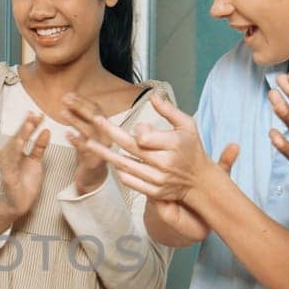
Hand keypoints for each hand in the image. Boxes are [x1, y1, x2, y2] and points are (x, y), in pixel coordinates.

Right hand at [0, 112, 50, 221]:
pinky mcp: (7, 175)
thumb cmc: (26, 180)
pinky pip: (11, 162)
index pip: (24, 134)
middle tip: (34, 114)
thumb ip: (39, 146)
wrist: (20, 203)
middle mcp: (8, 155)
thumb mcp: (36, 161)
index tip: (40, 114)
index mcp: (15, 150)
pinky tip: (20, 143)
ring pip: (13, 147)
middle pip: (18, 137)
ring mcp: (7, 164)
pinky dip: (15, 152)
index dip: (31, 124)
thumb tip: (46, 130)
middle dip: (26, 125)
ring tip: (29, 125)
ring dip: (21, 135)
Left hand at [61, 93, 109, 194]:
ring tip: (63, 113)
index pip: (96, 109)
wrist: (93, 177)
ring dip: (76, 120)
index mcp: (105, 127)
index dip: (83, 100)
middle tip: (66, 99)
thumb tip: (71, 99)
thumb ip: (81, 117)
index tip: (69, 94)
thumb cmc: (89, 153)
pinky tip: (67, 134)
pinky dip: (76, 140)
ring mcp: (102, 148)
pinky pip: (86, 149)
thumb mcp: (86, 132)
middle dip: (80, 106)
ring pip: (90, 131)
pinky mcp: (95, 160)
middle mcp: (107, 136)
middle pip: (95, 117)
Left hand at [75, 93, 223, 203]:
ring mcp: (158, 179)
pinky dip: (120, 171)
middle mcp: (165, 163)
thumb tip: (153, 96)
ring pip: (125, 165)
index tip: (136, 127)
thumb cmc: (192, 149)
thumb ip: (169, 111)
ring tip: (88, 143)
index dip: (137, 130)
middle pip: (131, 148)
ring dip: (105, 154)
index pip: (144, 136)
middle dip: (110, 133)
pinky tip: (111, 162)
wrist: (199, 181)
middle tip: (96, 120)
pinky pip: (130, 181)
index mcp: (173, 145)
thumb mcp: (187, 125)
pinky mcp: (154, 192)